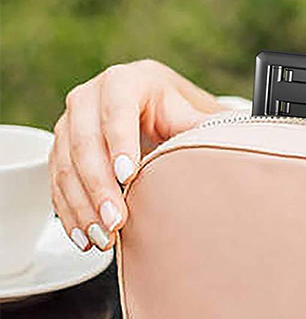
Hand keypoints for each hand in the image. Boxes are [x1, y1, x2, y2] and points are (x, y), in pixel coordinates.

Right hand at [49, 59, 221, 252]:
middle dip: (99, 186)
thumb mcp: (185, 110)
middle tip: (116, 219)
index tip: (129, 176)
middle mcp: (87, 99)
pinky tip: (83, 235)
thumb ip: (202, 124)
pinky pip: (56, 182)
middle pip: (85, 143)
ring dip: (81, 205)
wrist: (145, 101)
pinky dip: (68, 211)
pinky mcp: (58, 149)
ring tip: (102, 236)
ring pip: (65, 166)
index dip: (120, 144)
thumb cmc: (168, 106)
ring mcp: (68, 124)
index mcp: (122, 82)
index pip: (116, 112)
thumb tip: (235, 134)